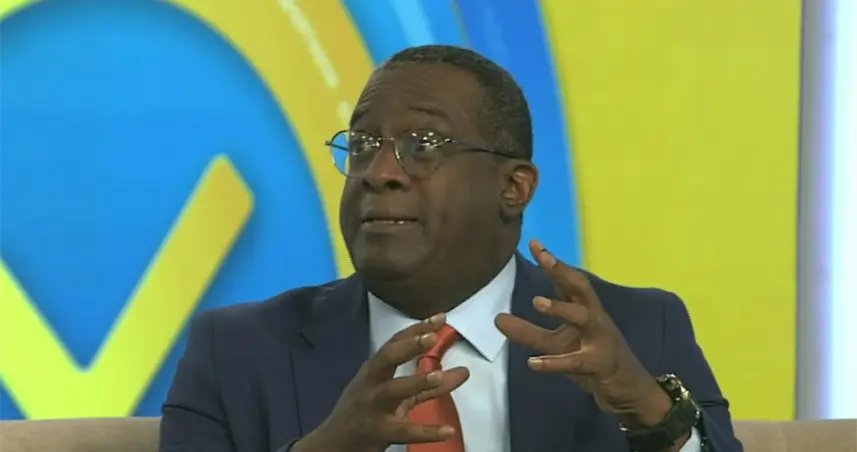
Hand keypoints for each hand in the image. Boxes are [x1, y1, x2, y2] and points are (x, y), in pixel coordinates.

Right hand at [294, 313, 469, 451]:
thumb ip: (428, 384)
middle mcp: (371, 384)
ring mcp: (373, 407)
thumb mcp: (395, 395)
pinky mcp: (379, 432)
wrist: (335, 443)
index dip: (416, 330)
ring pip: (393, 391)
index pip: (394, 344)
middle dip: (408, 346)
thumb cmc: (366, 412)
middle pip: (387, 358)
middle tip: (432, 336)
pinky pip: (404, 431)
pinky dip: (427, 431)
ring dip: (416, 381)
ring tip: (439, 375)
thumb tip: (464, 371)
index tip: (439, 317)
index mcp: (374, 371)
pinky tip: (448, 430)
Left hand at [495, 240, 671, 426]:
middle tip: (541, 257)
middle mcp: (595, 319)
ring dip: (561, 308)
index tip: (534, 243)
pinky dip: (554, 362)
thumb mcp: (557, 345)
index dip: (553, 262)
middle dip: (562, 271)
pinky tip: (533, 363)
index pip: (570, 281)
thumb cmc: (592, 359)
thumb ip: (529, 332)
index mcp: (587, 309)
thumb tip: (497, 319)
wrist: (630, 391)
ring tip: (536, 301)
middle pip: (581, 289)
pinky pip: (577, 361)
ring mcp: (601, 340)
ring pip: (584, 318)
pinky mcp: (601, 364)